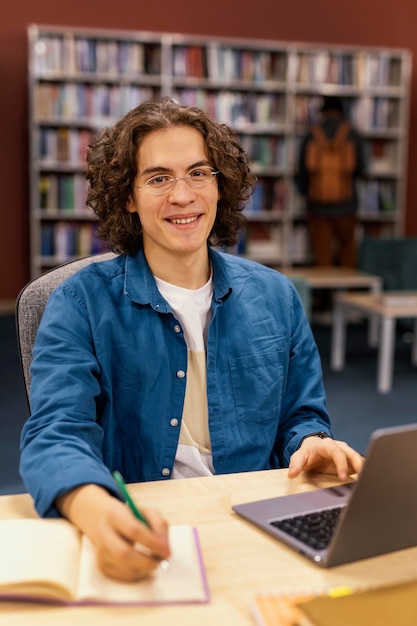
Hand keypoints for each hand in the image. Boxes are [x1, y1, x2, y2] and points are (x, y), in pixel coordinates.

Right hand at [56, 484, 170, 581]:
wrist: (104, 521)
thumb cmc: (131, 517)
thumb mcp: (147, 512)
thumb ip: (160, 525)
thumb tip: (165, 547)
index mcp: (115, 514)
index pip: (134, 531)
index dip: (153, 543)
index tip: (167, 551)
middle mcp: (103, 533)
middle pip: (124, 553)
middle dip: (146, 561)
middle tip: (160, 562)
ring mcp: (100, 551)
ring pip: (123, 567)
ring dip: (143, 569)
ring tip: (152, 562)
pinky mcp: (101, 565)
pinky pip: (121, 576)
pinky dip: (136, 574)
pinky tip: (142, 566)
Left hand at [288, 436, 364, 481]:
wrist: (312, 449)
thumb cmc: (308, 453)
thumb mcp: (299, 457)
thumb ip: (296, 464)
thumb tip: (292, 473)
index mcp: (327, 445)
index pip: (337, 452)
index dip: (342, 464)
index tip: (343, 477)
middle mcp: (339, 447)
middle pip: (352, 454)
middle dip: (358, 465)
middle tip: (362, 479)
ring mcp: (346, 454)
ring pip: (358, 459)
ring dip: (364, 469)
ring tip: (368, 482)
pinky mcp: (350, 462)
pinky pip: (359, 465)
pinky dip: (364, 472)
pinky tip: (367, 482)